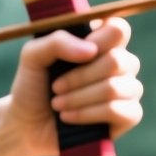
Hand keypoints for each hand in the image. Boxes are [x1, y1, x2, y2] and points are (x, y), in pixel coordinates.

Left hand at [6, 16, 143, 155]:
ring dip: (79, 98)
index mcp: (101, 43)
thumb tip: (91, 50)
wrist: (27, 126)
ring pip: (115, 88)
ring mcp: (127, 89)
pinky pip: (122, 111)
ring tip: (57, 104)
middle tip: (55, 87)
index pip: (118, 29)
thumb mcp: (33, 57)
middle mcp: (120, 64)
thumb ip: (56, 42)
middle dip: (80, 76)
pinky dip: (88, 114)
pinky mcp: (128, 116)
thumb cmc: (33, 87)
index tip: (74, 55)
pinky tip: (69, 117)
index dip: (99, 40)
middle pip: (117, 60)